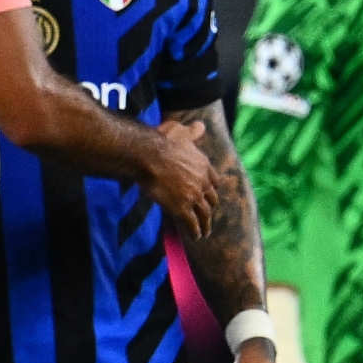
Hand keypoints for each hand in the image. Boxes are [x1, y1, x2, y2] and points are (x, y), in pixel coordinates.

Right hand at [145, 120, 215, 237]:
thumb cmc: (161, 141)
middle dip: (210, 207)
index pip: (214, 181)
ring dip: (205, 224)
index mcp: (204, 165)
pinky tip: (196, 237)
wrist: (148, 155)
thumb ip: (191, 131)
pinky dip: (195, 231)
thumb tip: (200, 125)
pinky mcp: (182, 208)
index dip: (212, 189)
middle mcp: (203, 182)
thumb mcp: (180, 131)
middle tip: (207, 214)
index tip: (211, 194)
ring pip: (204, 214)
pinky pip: (192, 223)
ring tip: (205, 232)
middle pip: (211, 199)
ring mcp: (194, 196)